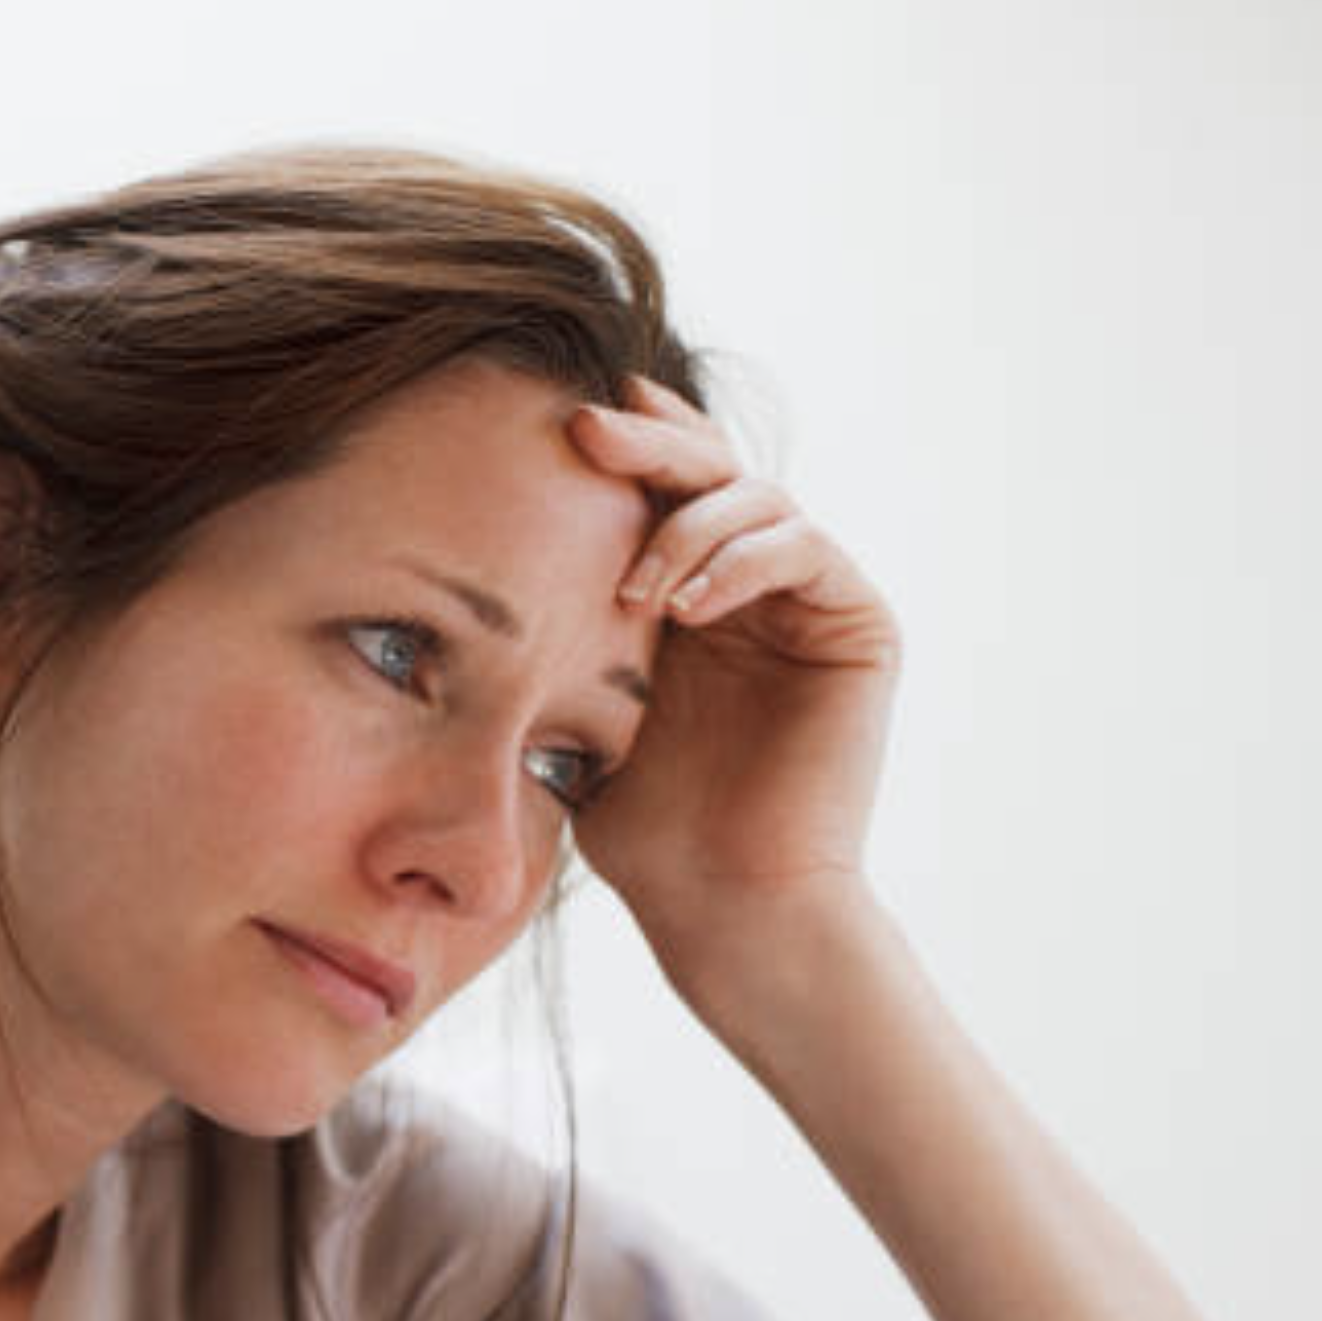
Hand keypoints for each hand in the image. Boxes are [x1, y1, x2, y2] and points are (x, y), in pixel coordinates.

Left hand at [563, 375, 901, 1023]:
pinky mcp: (857, 626)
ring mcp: (807, 601)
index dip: (624, 444)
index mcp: (686, 594)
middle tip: (585, 429)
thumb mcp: (576, 708)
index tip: (555, 415)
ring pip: (758, 497)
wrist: (723, 905)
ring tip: (633, 589)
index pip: (661, 489)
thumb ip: (557, 631)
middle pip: (710, 471)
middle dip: (649, 444)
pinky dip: (742, 559)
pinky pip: (805, 549)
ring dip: (687, 524)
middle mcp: (751, 585)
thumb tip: (464, 568)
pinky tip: (686, 604)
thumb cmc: (644, 829)